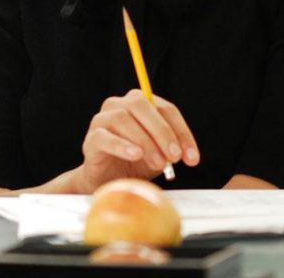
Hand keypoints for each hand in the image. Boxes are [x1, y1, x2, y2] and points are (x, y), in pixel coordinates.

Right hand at [74, 89, 199, 193]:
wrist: (108, 181)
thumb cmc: (134, 162)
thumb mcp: (159, 153)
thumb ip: (170, 148)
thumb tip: (184, 153)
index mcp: (140, 103)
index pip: (165, 108)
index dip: (181, 131)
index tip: (192, 156)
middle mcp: (119, 104)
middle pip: (142, 106)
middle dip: (163, 132)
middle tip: (174, 156)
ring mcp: (102, 120)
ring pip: (123, 119)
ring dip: (145, 141)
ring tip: (158, 163)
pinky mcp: (91, 139)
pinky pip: (105, 137)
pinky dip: (121, 145)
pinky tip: (135, 155)